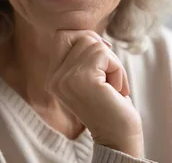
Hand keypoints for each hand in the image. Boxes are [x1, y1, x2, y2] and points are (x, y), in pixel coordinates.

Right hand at [45, 30, 143, 157]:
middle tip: (110, 75)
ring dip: (113, 64)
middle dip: (102, 50)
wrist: (119, 137)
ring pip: (95, 44)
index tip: (104, 55)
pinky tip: (116, 90)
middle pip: (80, 36)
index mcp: (52, 76)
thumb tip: (91, 35)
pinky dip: (117, 69)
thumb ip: (84, 55)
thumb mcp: (91, 75)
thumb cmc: (110, 104)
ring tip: (113, 87)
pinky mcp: (81, 79)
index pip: (62, 35)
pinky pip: (105, 54)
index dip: (86, 38)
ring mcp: (65, 78)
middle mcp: (54, 77)